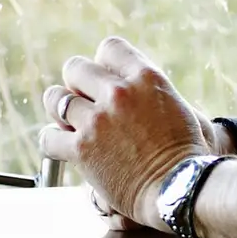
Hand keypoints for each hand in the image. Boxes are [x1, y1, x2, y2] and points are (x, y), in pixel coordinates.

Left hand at [34, 35, 205, 229]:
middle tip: (84, 103)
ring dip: (59, 110)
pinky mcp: (82, 149)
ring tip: (67, 122)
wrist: (181, 189)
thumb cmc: (187, 155)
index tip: (104, 81)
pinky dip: (53, 141)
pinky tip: (63, 147)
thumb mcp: (179, 106)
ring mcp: (98, 120)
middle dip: (77, 84)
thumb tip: (134, 86)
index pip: (109, 47)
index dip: (103, 65)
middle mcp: (119, 92)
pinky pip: (48, 136)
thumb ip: (151, 90)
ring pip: (55, 98)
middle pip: (75, 68)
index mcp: (146, 77)